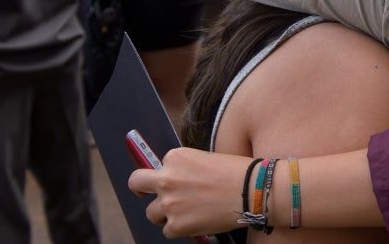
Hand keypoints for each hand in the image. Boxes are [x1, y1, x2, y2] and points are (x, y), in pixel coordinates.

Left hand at [128, 147, 248, 238]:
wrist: (252, 191)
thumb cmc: (237, 172)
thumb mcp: (207, 159)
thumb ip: (187, 168)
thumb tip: (179, 181)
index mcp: (175, 157)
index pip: (159, 166)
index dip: (169, 174)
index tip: (177, 181)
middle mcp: (166, 178)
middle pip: (136, 182)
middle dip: (140, 189)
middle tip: (144, 194)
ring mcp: (169, 203)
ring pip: (151, 213)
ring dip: (165, 214)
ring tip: (186, 213)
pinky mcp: (176, 225)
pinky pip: (168, 230)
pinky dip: (180, 228)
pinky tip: (196, 222)